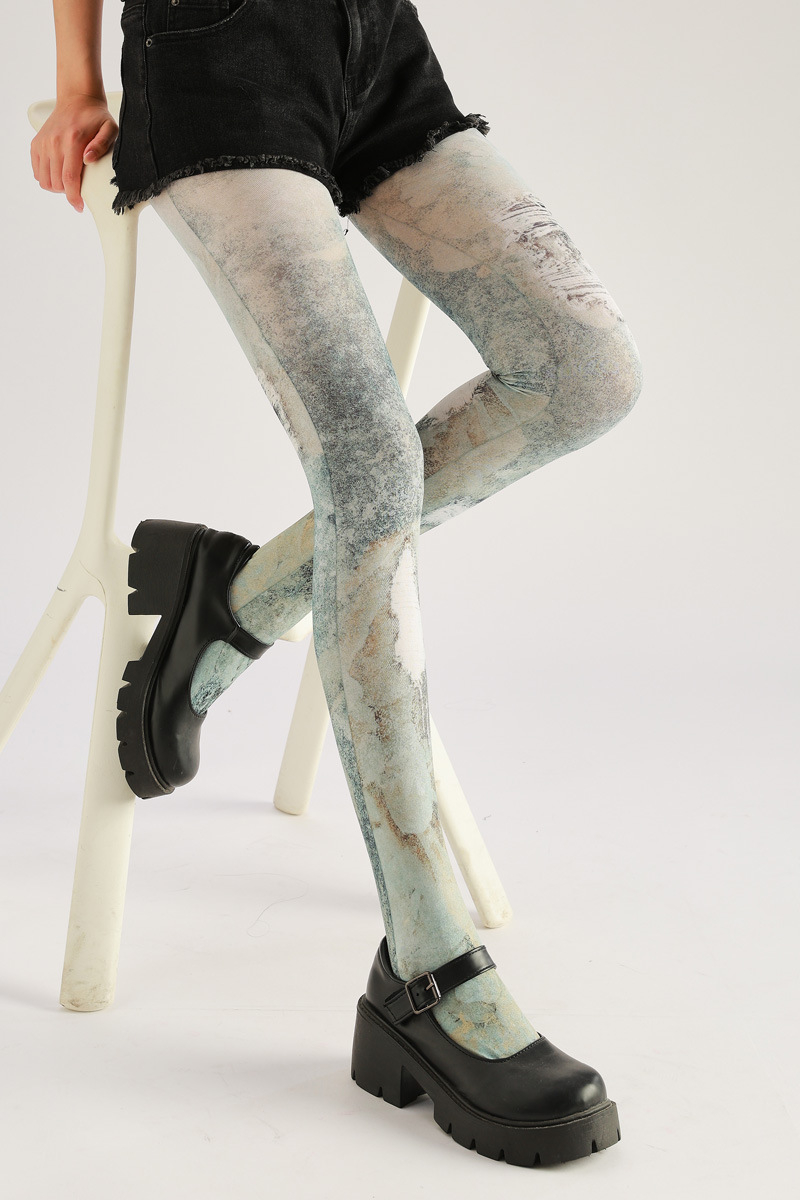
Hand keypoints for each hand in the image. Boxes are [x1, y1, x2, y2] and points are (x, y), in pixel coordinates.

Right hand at [31, 94, 117, 213]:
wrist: (77, 99)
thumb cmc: (96, 117)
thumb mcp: (110, 129)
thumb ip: (102, 145)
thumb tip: (88, 159)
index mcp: (72, 141)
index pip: (69, 179)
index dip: (74, 198)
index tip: (80, 207)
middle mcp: (54, 142)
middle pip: (56, 183)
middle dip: (67, 193)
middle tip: (78, 191)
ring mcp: (43, 143)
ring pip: (44, 180)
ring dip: (56, 187)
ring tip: (68, 184)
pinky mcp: (36, 144)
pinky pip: (37, 171)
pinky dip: (46, 178)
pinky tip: (58, 175)